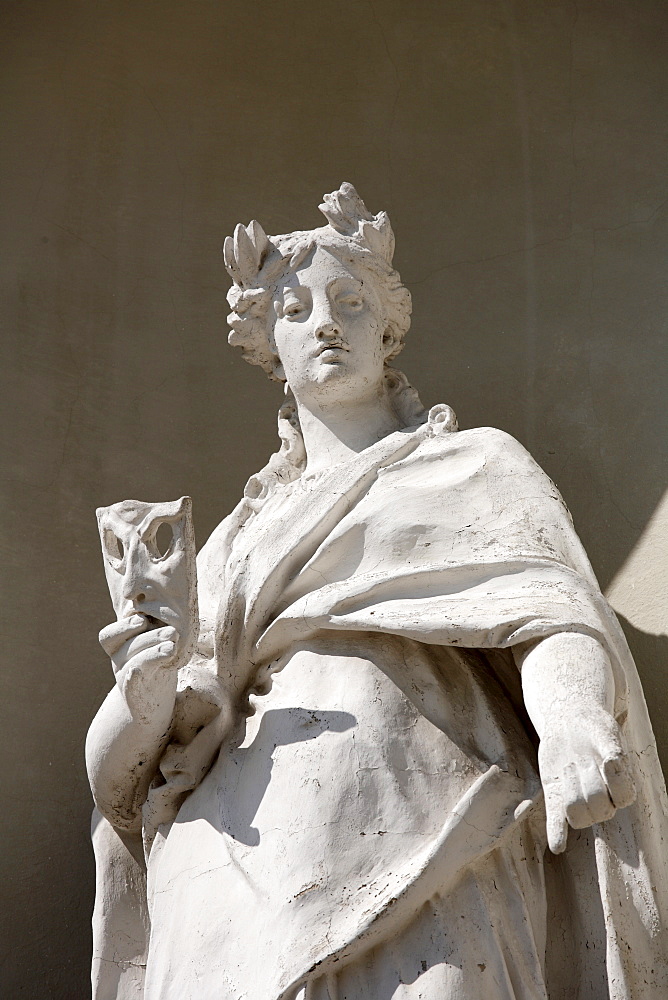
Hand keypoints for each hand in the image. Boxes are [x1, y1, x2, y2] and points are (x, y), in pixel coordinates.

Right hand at [99, 614, 179, 717]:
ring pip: (134, 662)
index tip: (143, 619)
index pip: (109, 635)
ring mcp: (126, 678)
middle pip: (127, 646)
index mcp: (119, 646)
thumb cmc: (155, 662)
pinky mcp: (136, 694)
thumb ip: (152, 624)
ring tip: (172, 646)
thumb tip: (164, 597)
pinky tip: (144, 668)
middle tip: (172, 632)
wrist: (153, 700)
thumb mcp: (152, 641)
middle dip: (151, 637)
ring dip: (154, 652)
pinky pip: (132, 683)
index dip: (124, 626)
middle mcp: (119, 661)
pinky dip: (136, 674)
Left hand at [538, 704, 635, 853]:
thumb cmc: (593, 726)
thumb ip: (612, 749)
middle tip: (583, 759)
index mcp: (620, 784)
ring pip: (577, 814)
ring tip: (570, 768)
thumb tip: (612, 763)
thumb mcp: (606, 732)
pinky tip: (557, 846)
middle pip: (598, 807)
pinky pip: (557, 821)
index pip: (623, 798)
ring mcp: (577, 798)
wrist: (569, 718)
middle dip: (590, 784)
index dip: (615, 782)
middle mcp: (601, 797)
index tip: (606, 759)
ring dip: (572, 792)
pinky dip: (557, 834)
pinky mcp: (555, 795)